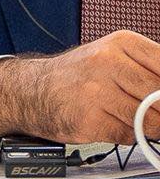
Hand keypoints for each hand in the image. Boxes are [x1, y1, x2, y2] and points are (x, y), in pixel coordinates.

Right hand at [0, 30, 159, 143]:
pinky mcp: (89, 119)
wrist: (31, 91)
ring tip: (129, 117)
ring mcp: (96, 91)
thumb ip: (149, 71)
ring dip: (147, 127)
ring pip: (151, 121)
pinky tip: (110, 122)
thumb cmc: (79, 76)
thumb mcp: (115, 58)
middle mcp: (107, 63)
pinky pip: (129, 135)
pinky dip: (126, 135)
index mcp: (121, 43)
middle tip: (149, 110)